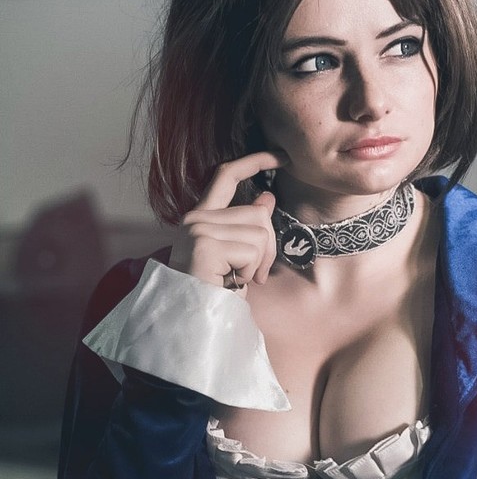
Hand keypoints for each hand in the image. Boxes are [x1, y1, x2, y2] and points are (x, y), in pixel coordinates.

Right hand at [169, 151, 287, 289]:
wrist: (193, 322)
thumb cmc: (214, 293)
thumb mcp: (236, 256)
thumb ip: (247, 226)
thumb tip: (267, 197)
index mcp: (200, 217)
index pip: (227, 175)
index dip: (255, 161)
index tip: (281, 157)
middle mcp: (195, 218)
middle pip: (258, 214)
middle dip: (268, 248)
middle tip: (254, 275)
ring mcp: (198, 229)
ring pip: (260, 233)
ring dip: (258, 263)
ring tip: (236, 279)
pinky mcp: (205, 244)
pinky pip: (252, 251)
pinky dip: (250, 272)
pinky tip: (230, 282)